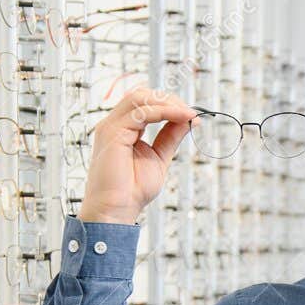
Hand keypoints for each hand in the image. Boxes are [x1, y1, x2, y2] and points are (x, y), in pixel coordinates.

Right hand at [77, 87, 197, 224]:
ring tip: (189, 113)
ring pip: (139, 98)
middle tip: (192, 112)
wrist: (116, 209)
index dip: (169, 105)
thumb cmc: (132, 190)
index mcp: (123, 129)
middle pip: (141, 95)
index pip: (144, 104)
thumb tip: (187, 120)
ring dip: (168, 102)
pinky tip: (182, 117)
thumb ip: (170, 137)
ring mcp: (111, 126)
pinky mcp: (113, 132)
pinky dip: (164, 112)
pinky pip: (141, 112)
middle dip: (169, 99)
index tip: (192, 116)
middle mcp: (115, 124)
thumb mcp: (159, 157)